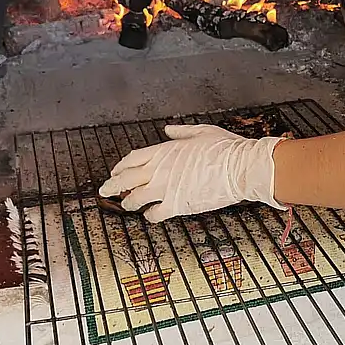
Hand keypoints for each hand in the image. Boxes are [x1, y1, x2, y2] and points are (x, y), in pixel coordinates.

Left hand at [98, 124, 286, 221]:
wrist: (239, 168)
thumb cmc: (225, 148)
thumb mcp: (201, 132)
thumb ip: (181, 132)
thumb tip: (168, 129)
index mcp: (164, 150)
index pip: (133, 158)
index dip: (121, 166)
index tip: (116, 171)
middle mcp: (159, 169)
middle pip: (126, 179)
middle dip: (112, 186)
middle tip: (104, 191)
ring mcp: (165, 188)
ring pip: (136, 199)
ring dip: (129, 203)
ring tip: (127, 206)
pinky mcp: (176, 205)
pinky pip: (155, 213)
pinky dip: (150, 215)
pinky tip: (150, 216)